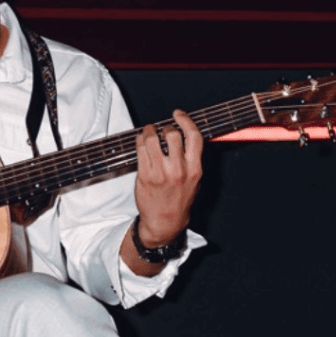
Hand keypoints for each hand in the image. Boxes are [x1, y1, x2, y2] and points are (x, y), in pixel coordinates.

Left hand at [133, 110, 202, 248]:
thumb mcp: (195, 180)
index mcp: (195, 169)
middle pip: (172, 135)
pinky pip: (140, 150)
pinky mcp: (144, 176)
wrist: (165, 221)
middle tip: (162, 128)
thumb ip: (193, 159)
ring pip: (152, 140)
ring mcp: (160, 173)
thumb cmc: (180, 200)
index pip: (194, 137)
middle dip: (165, 127)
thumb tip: (186, 135)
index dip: (186, 121)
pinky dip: (140, 141)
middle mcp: (178, 170)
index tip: (178, 114)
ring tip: (149, 132)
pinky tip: (142, 142)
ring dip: (149, 131)